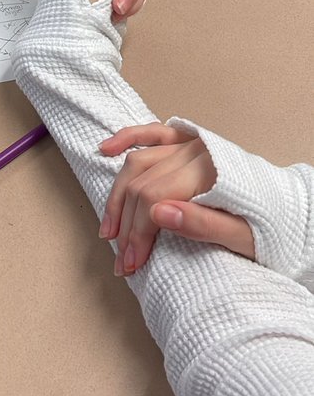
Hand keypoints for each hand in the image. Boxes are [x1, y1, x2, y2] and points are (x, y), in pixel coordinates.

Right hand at [99, 123, 255, 274]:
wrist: (290, 210)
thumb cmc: (268, 226)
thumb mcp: (244, 238)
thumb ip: (203, 225)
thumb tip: (157, 213)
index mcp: (211, 171)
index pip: (156, 197)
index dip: (139, 232)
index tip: (133, 262)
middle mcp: (196, 150)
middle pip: (142, 184)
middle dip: (127, 225)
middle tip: (124, 260)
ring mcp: (189, 143)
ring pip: (138, 162)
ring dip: (118, 195)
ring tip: (109, 227)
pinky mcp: (186, 141)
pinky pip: (151, 133)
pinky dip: (127, 138)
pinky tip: (106, 150)